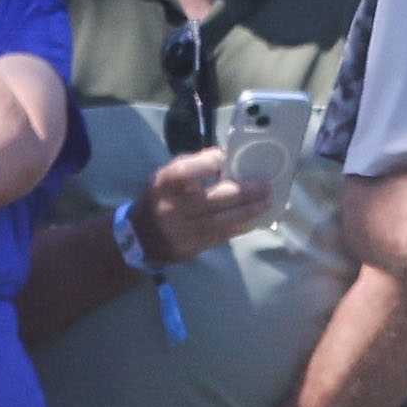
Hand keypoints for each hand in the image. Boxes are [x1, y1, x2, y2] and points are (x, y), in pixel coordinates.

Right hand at [135, 146, 272, 265]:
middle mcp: (172, 208)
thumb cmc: (159, 198)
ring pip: (222, 221)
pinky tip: (253, 219)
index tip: (225, 157)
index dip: (208, 162)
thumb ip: (192, 168)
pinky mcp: (192, 248)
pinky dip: (240, 227)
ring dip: (249, 211)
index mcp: (163, 185)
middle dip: (245, 192)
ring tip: (267, 202)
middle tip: (266, 185)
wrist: (139, 237)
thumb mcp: (166, 177)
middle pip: (214, 198)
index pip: (187, 171)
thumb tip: (227, 160)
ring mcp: (183, 231)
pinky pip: (221, 236)